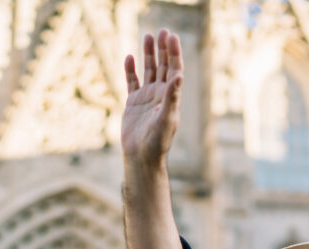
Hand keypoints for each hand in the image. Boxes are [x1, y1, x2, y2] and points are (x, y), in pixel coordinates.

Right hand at [122, 30, 183, 165]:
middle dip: (163, 49)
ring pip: (148, 71)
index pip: (175, 70)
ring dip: (149, 54)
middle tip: (162, 31)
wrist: (141, 157)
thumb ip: (172, 97)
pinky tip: (129, 57)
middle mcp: (160, 95)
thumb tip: (179, 76)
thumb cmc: (157, 142)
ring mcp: (147, 98)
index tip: (172, 37)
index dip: (174, 53)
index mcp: (171, 97)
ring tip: (148, 36)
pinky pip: (132, 82)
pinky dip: (130, 70)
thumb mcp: (166, 118)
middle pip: (163, 67)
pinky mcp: (133, 103)